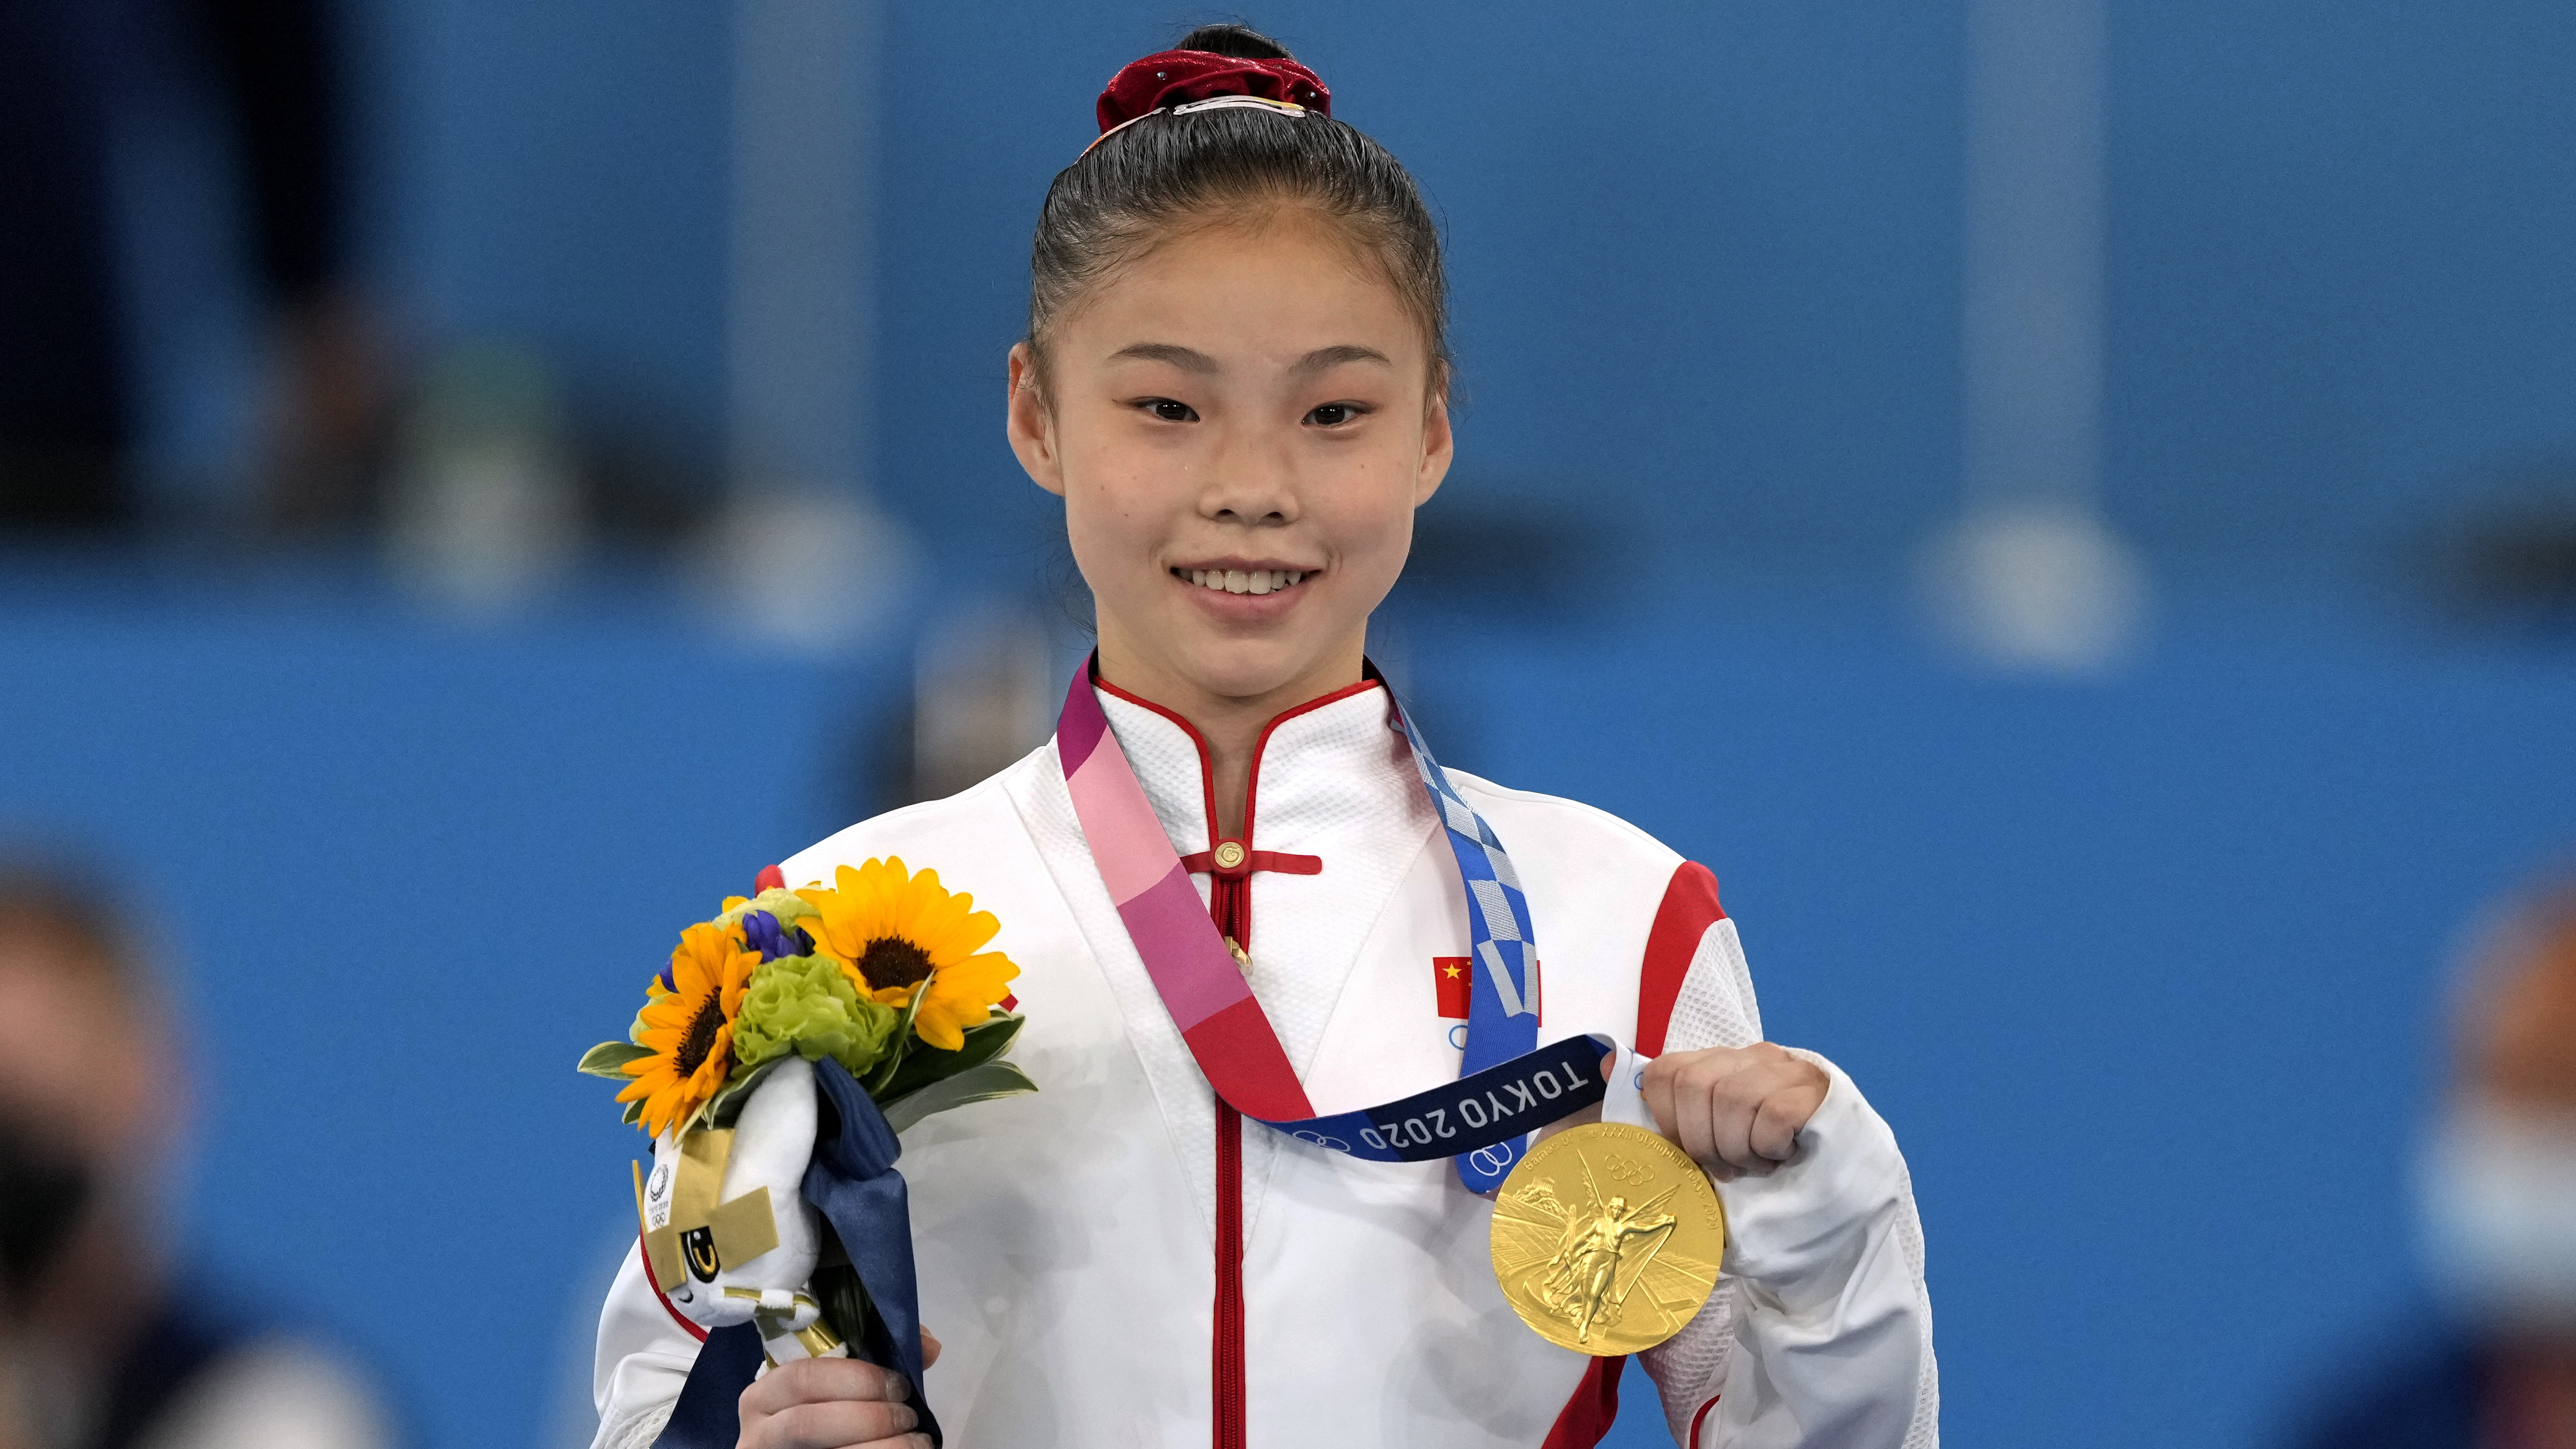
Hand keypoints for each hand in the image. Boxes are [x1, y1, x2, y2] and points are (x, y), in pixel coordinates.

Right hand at [737, 1329, 942, 1448]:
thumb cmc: (830, 1414)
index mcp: (764, 1396)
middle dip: (870, 1418)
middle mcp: (758, 1433)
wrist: (821, 1447)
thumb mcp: (841, 1385)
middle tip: (908, 1416)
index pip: (803, 1377)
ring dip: (883, 1447)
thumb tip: (928, 1345)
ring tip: (917, 1441)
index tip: (899, 1384)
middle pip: (808, 1424)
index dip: (857, 1378)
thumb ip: (878, 1360)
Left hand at [1639, 1043, 1828, 1177]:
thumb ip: (1664, 1108)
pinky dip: (1768, 1147)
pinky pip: (1773, 1113)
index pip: (1665, 1070)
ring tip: (1755, 1166)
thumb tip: (1606, 1061)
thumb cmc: (1763, 1170)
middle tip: (1726, 1168)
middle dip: (1701, 1140)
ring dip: (1737, 1148)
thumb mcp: (1707, 1143)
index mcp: (1719, 1065)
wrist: (1838, 1196)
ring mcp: (1788, 1069)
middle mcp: (1752, 1057)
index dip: (1665, 1118)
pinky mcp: (1817, 1091)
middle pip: (1695, 1083)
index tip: (1686, 1153)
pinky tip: (1781, 1157)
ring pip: (1733, 1098)